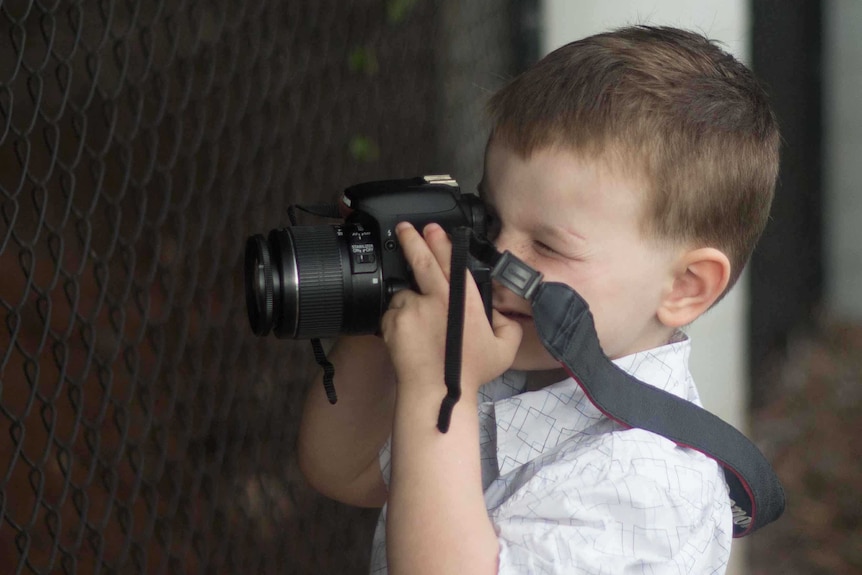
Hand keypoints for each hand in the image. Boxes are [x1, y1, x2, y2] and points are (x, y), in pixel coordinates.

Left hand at [380, 222, 521, 395]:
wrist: (436, 392)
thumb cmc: (470, 373)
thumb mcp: (506, 348)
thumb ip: (507, 323)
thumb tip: (498, 310)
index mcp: (463, 299)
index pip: (450, 259)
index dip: (441, 241)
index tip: (434, 229)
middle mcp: (436, 298)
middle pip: (421, 259)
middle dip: (414, 239)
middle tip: (406, 228)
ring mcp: (412, 308)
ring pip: (407, 294)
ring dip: (412, 302)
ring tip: (422, 327)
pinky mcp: (393, 321)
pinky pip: (395, 312)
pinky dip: (400, 319)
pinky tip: (411, 336)